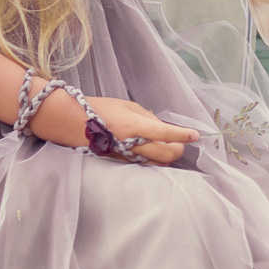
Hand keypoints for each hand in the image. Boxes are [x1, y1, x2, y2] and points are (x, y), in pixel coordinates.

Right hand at [34, 91, 197, 165]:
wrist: (72, 123)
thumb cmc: (100, 109)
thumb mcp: (127, 106)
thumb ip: (148, 117)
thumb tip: (162, 128)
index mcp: (135, 126)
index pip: (166, 134)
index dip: (183, 135)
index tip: (196, 135)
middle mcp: (132, 144)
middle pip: (166, 155)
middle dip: (178, 149)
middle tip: (182, 142)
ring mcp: (127, 156)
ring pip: (156, 162)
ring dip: (166, 155)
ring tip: (167, 145)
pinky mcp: (121, 162)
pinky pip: (143, 162)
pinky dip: (152, 157)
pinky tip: (152, 149)